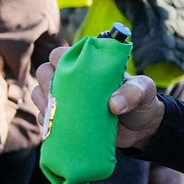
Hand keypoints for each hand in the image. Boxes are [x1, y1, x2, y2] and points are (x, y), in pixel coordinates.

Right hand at [33, 46, 165, 153]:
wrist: (142, 129)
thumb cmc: (142, 101)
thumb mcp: (143, 91)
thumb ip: (133, 93)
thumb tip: (113, 105)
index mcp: (88, 66)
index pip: (63, 54)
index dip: (58, 59)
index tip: (65, 70)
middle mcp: (74, 81)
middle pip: (44, 72)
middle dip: (45, 80)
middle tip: (57, 94)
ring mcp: (69, 101)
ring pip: (40, 94)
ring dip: (42, 100)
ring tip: (53, 110)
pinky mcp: (67, 120)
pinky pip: (46, 118)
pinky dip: (45, 121)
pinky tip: (52, 126)